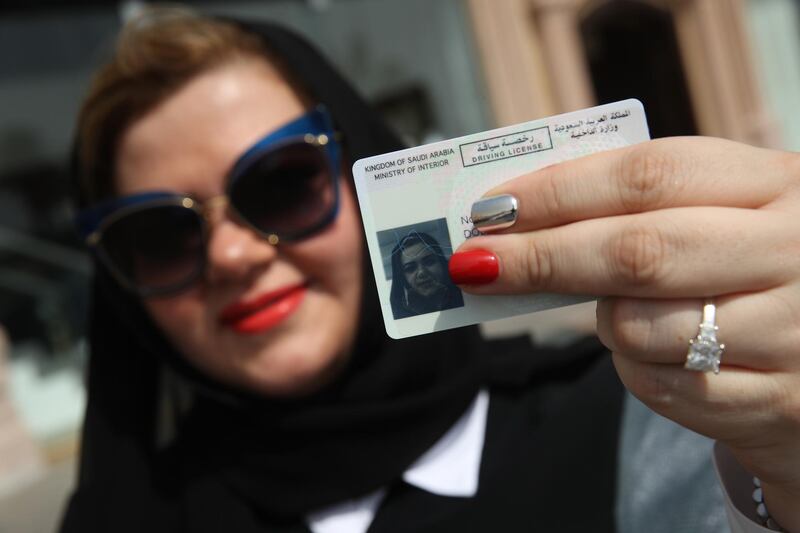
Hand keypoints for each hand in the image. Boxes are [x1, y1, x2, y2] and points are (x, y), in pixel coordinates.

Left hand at [449, 137, 799, 529]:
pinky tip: (659, 352)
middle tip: (472, 261)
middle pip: (636, 251)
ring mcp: (793, 332)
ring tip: (622, 309)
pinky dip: (635, 367)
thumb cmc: (754, 273)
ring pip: (638, 326)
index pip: (648, 176)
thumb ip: (641, 208)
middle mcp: (794, 253)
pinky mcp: (777, 402)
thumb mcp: (723, 216)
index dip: (558, 190)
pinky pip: (659, 386)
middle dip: (540, 256)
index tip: (491, 208)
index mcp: (778, 185)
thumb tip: (516, 218)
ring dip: (603, 320)